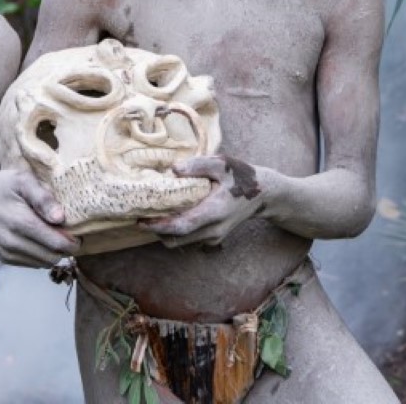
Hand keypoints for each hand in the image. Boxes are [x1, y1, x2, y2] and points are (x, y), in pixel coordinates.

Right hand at [0, 161, 79, 267]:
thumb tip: (60, 218)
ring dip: (53, 253)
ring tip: (53, 235)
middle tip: (67, 233)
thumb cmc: (3, 184)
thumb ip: (43, 198)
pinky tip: (40, 239)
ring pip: (44, 263)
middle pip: (53, 256)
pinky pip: (33, 264)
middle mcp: (12, 242)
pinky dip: (41, 255)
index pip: (58, 244)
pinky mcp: (4, 258)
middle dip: (65, 248)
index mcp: (20, 223)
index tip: (77, 232)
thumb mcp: (23, 181)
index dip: (73, 241)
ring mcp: (7, 252)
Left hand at [139, 155, 264, 246]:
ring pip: (181, 242)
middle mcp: (214, 230)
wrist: (265, 194)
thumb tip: (174, 170)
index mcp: (215, 212)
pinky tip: (170, 215)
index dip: (159, 226)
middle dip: (156, 231)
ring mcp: (215, 237)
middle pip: (176, 239)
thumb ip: (198, 165)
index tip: (140, 220)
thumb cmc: (241, 175)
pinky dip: (175, 232)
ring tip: (152, 214)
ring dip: (164, 232)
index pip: (182, 226)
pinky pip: (188, 240)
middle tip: (140, 215)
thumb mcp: (222, 163)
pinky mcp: (214, 238)